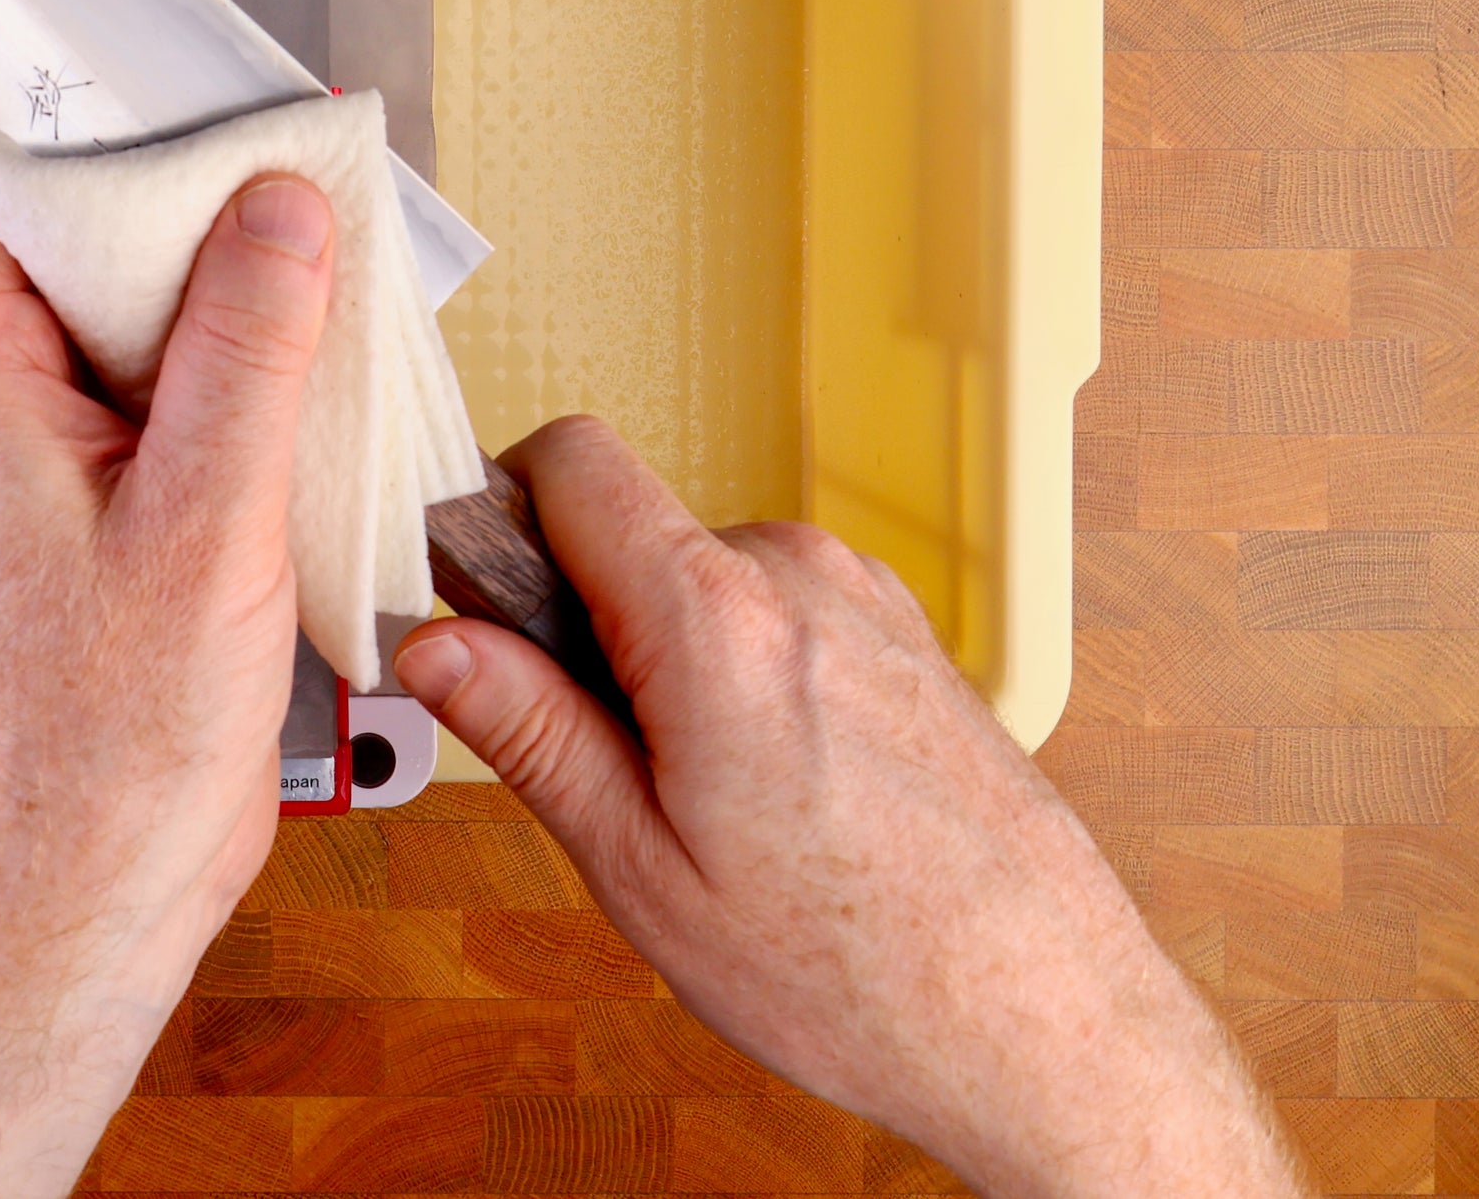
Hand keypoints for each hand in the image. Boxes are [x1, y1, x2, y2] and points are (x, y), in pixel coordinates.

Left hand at [0, 167, 331, 966]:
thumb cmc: (100, 744)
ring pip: (144, 310)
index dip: (108, 123)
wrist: (89, 881)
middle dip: (202, 204)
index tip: (209, 96)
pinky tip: (319, 377)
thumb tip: (280, 214)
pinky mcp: (108, 495)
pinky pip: (174, 387)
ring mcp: (50, 446)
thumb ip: (246, 353)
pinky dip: (246, 372)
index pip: (12, 180)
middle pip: (92, 234)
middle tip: (306, 179)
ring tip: (333, 271)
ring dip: (239, 294)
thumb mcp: (202, 522)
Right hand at [392, 418, 1303, 1198]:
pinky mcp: (906, 633)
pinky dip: (749, 678)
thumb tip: (433, 646)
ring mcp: (866, 598)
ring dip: (674, 661)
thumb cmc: (858, 969)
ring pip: (705, 581)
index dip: (503, 515)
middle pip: (632, 534)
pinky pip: (780, 615)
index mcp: (716, 618)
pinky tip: (782, 797)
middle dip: (590, 625)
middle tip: (612, 770)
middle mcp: (800, 577)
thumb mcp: (642, 869)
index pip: (569, 460)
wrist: (1046, 1018)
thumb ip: (530, 732)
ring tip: (714, 805)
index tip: (483, 608)